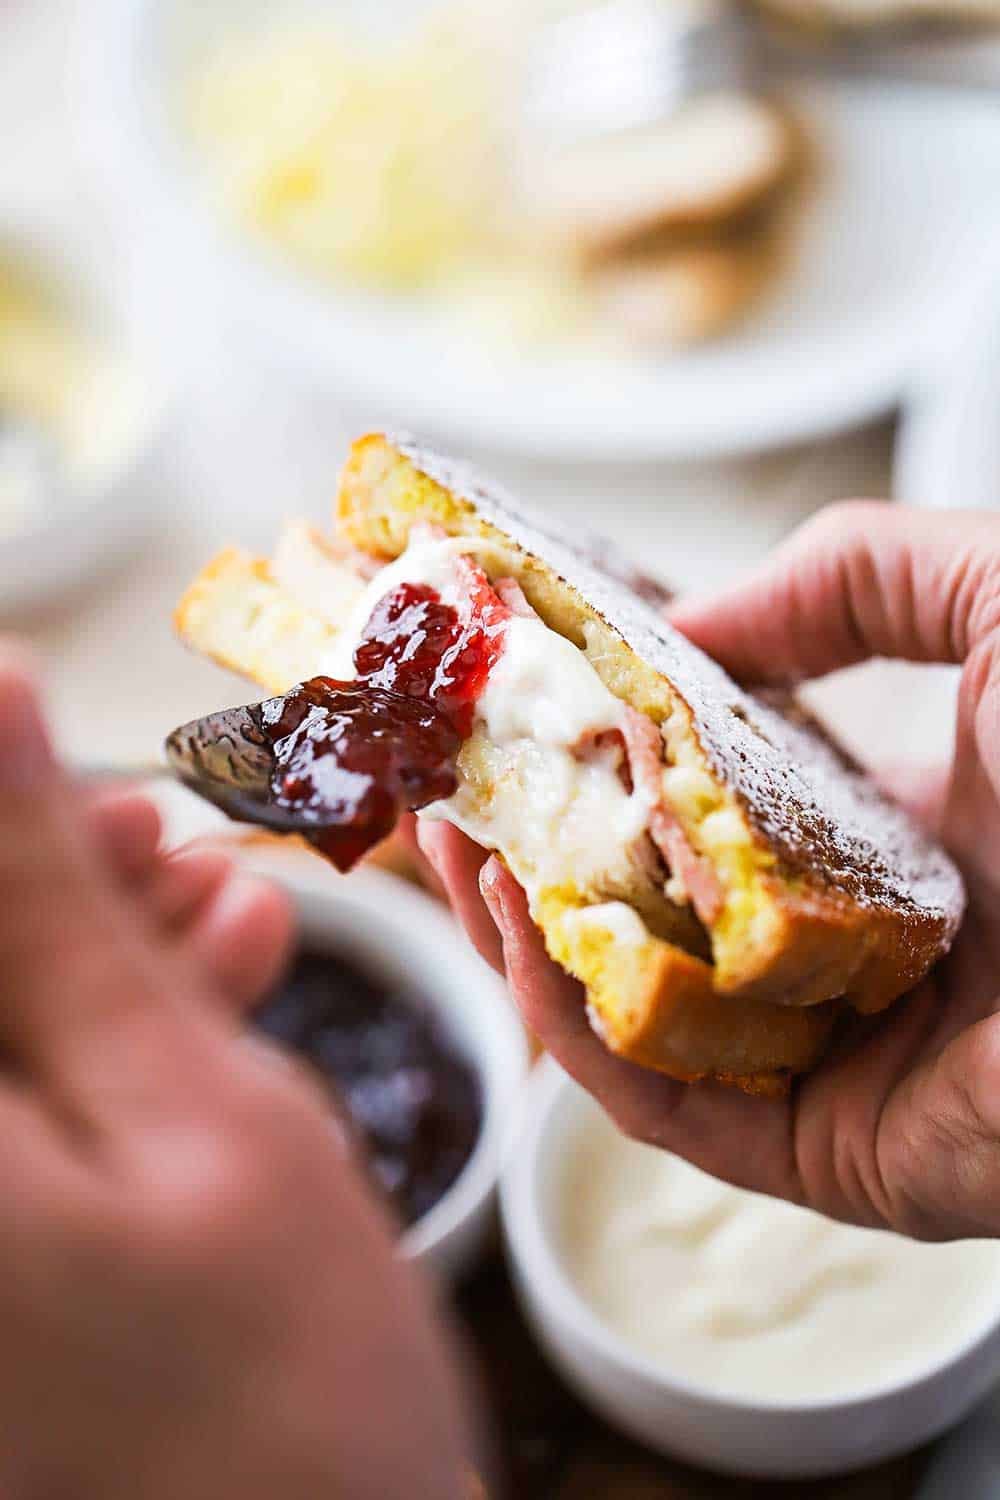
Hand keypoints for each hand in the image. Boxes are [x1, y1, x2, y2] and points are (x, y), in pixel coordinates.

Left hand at [0, 648, 468, 1498]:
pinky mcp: (11, 1279)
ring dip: (89, 958)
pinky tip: (218, 987)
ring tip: (236, 908)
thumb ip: (48, 909)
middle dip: (43, 884)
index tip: (37, 725)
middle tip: (160, 837)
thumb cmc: (278, 1389)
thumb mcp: (185, 1105)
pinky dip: (102, 1046)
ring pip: (2, 1041)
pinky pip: (27, 1119)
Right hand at [422, 504, 999, 1241]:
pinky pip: (673, 1104)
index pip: (709, 805)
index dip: (599, 759)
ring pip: (644, 1014)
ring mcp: (842, 1051)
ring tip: (453, 848)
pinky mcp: (836, 1151)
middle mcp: (854, 944)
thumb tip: (698, 618)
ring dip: (529, 935)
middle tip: (440, 787)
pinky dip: (581, 1029)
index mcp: (890, 832)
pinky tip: (523, 934)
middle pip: (655, 914)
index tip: (510, 707)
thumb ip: (857, 571)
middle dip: (536, 850)